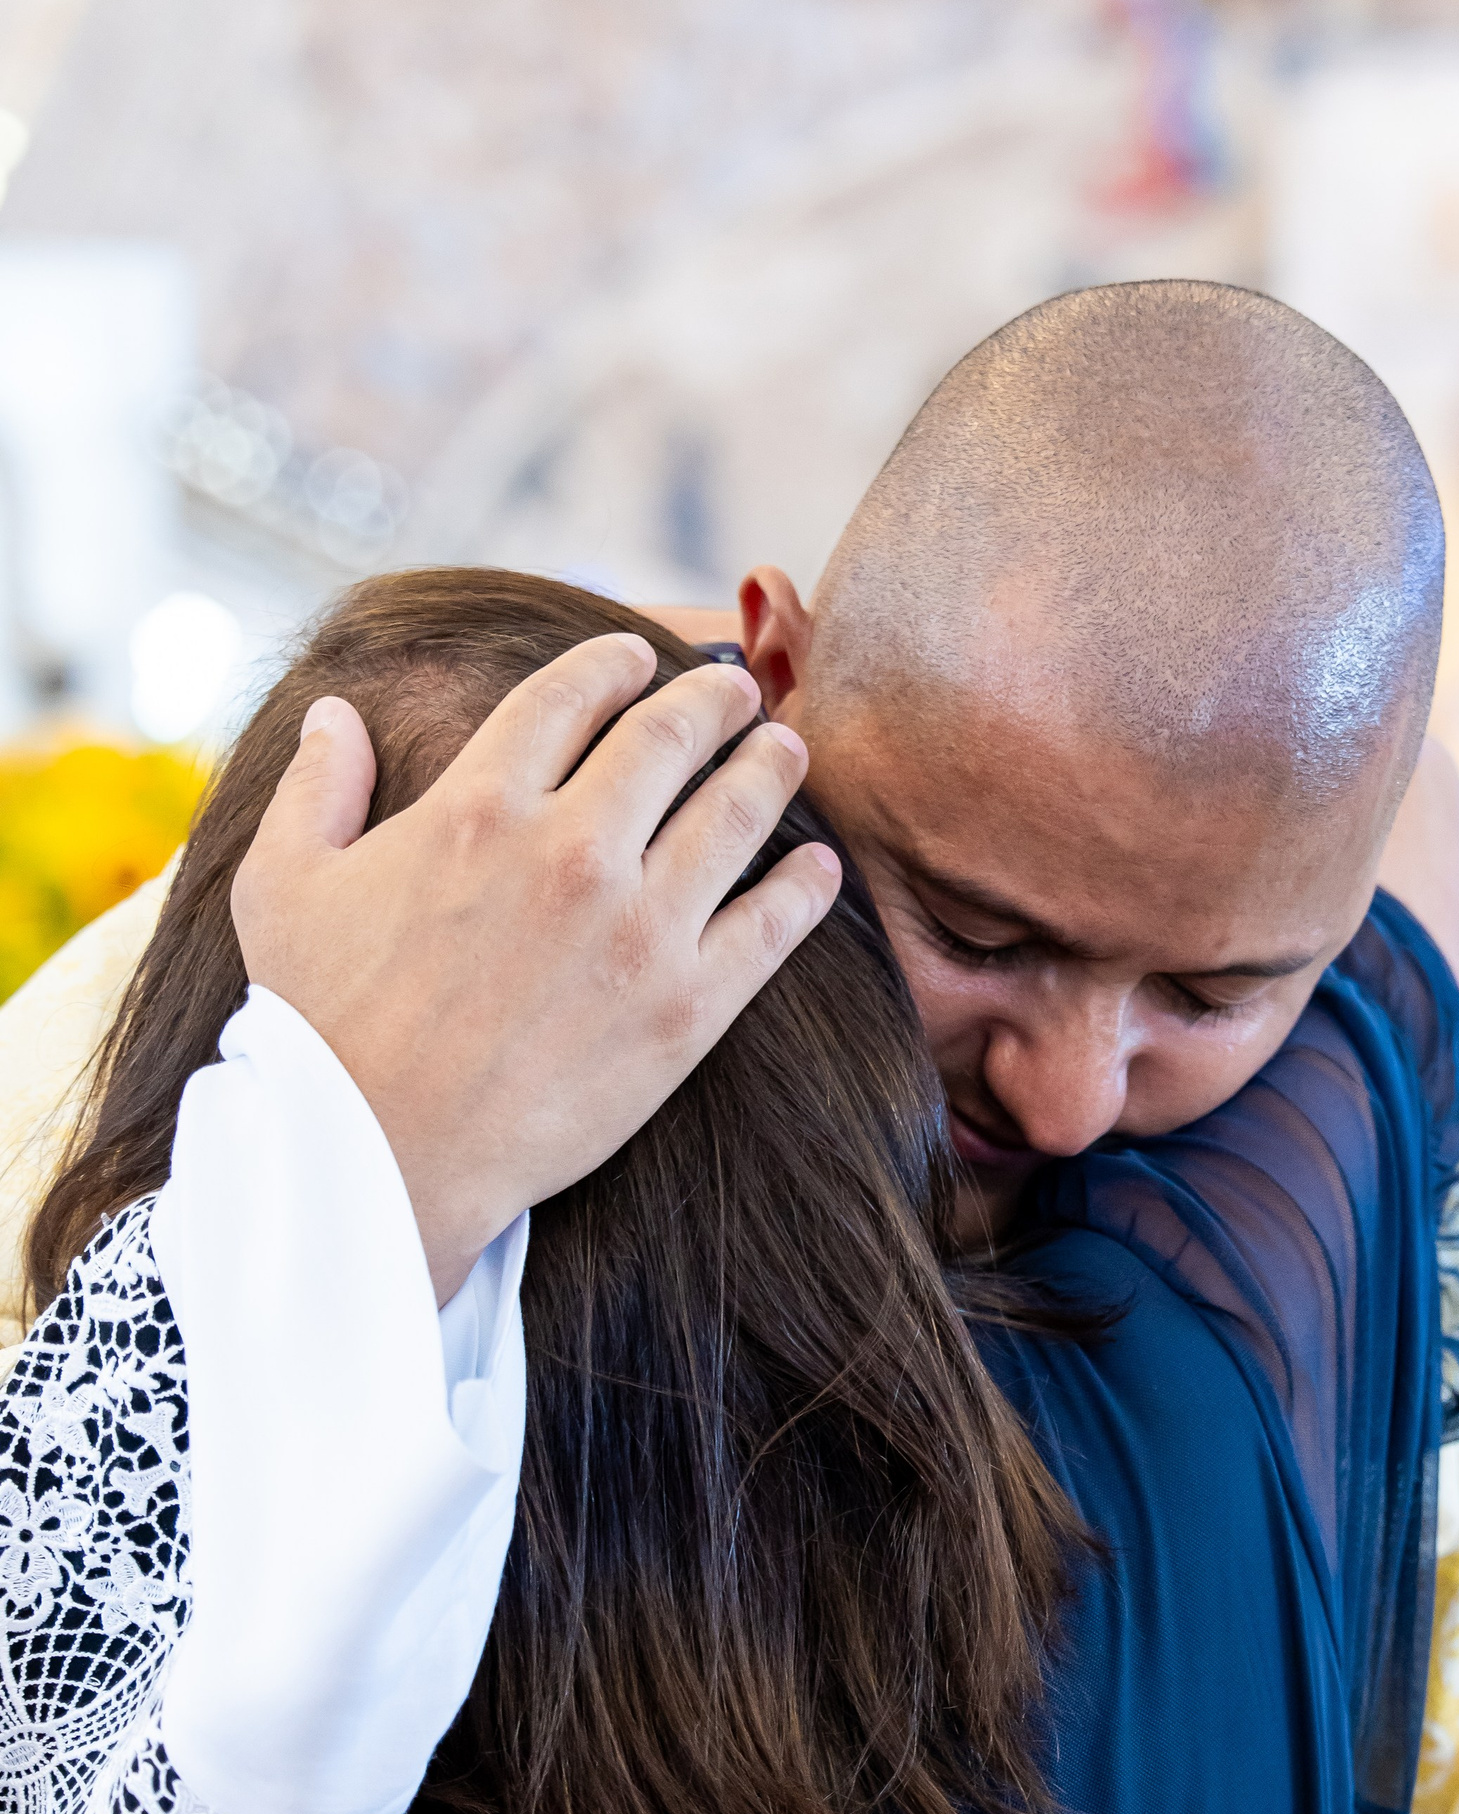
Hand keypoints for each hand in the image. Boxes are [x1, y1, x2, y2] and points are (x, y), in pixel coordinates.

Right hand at [231, 635, 841, 1300]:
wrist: (382, 1156)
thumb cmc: (322, 1026)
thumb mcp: (283, 887)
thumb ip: (315, 788)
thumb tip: (330, 713)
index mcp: (479, 806)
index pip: (568, 698)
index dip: (613, 663)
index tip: (639, 656)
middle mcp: (571, 849)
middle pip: (668, 738)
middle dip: (711, 699)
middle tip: (736, 692)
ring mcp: (638, 927)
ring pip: (734, 814)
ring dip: (769, 769)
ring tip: (786, 749)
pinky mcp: (686, 1007)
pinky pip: (772, 926)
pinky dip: (805, 887)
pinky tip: (820, 866)